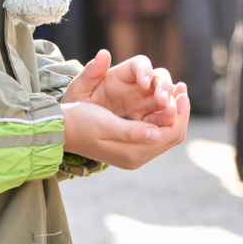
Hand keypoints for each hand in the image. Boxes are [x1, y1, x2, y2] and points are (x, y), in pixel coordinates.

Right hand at [61, 87, 189, 169]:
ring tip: (174, 90)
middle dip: (180, 111)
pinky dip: (160, 116)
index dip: (181, 112)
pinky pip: (154, 132)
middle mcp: (137, 156)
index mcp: (134, 153)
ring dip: (172, 112)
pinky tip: (159, 101)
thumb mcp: (105, 124)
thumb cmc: (80, 122)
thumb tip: (156, 133)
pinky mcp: (129, 147)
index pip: (171, 134)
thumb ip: (132, 130)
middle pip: (172, 135)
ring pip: (165, 133)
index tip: (182, 90)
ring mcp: (134, 153)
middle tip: (182, 87)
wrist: (60, 129)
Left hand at [62, 50, 179, 126]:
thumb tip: (104, 53)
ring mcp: (144, 103)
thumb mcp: (79, 89)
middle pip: (160, 79)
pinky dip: (167, 121)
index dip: (145, 71)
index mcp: (122, 74)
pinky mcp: (147, 120)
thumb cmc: (77, 104)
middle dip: (165, 89)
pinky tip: (169, 126)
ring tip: (172, 115)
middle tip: (164, 102)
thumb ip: (91, 73)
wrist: (75, 126)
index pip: (140, 65)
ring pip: (166, 99)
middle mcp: (137, 86)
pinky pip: (162, 119)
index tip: (144, 83)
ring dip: (172, 105)